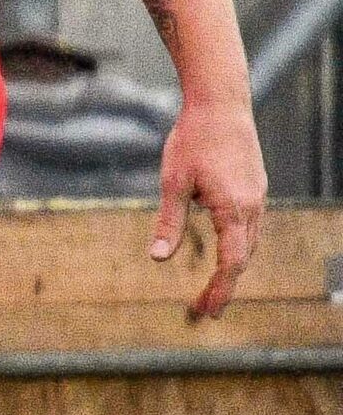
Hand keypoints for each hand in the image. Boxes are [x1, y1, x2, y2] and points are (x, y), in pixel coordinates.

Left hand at [151, 93, 266, 319]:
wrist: (220, 104)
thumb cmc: (192, 140)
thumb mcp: (172, 182)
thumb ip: (168, 222)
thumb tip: (156, 258)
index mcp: (234, 209)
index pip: (232, 262)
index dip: (220, 289)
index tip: (206, 310)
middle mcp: (252, 206)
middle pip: (244, 257)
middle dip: (225, 285)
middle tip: (204, 309)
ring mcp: (258, 196)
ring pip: (250, 242)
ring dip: (233, 267)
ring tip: (214, 288)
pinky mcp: (255, 187)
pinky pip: (250, 225)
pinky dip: (239, 245)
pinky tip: (225, 250)